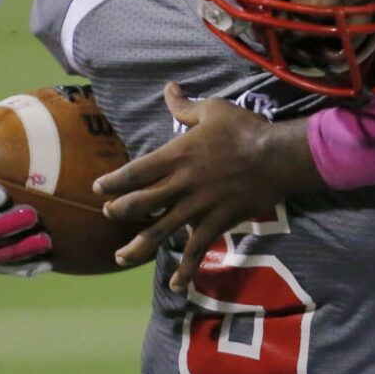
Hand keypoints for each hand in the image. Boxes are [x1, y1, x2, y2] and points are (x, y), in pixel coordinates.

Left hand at [95, 83, 322, 290]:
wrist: (276, 157)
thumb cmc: (244, 129)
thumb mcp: (213, 109)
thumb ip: (185, 105)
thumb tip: (168, 88)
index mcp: (175, 156)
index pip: (134, 172)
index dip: (112, 182)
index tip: (98, 189)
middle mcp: (180, 185)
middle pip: (138, 204)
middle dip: (119, 211)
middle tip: (109, 214)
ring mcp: (196, 208)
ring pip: (158, 233)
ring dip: (137, 247)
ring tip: (121, 257)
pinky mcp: (215, 224)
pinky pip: (196, 252)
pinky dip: (186, 271)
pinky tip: (176, 285)